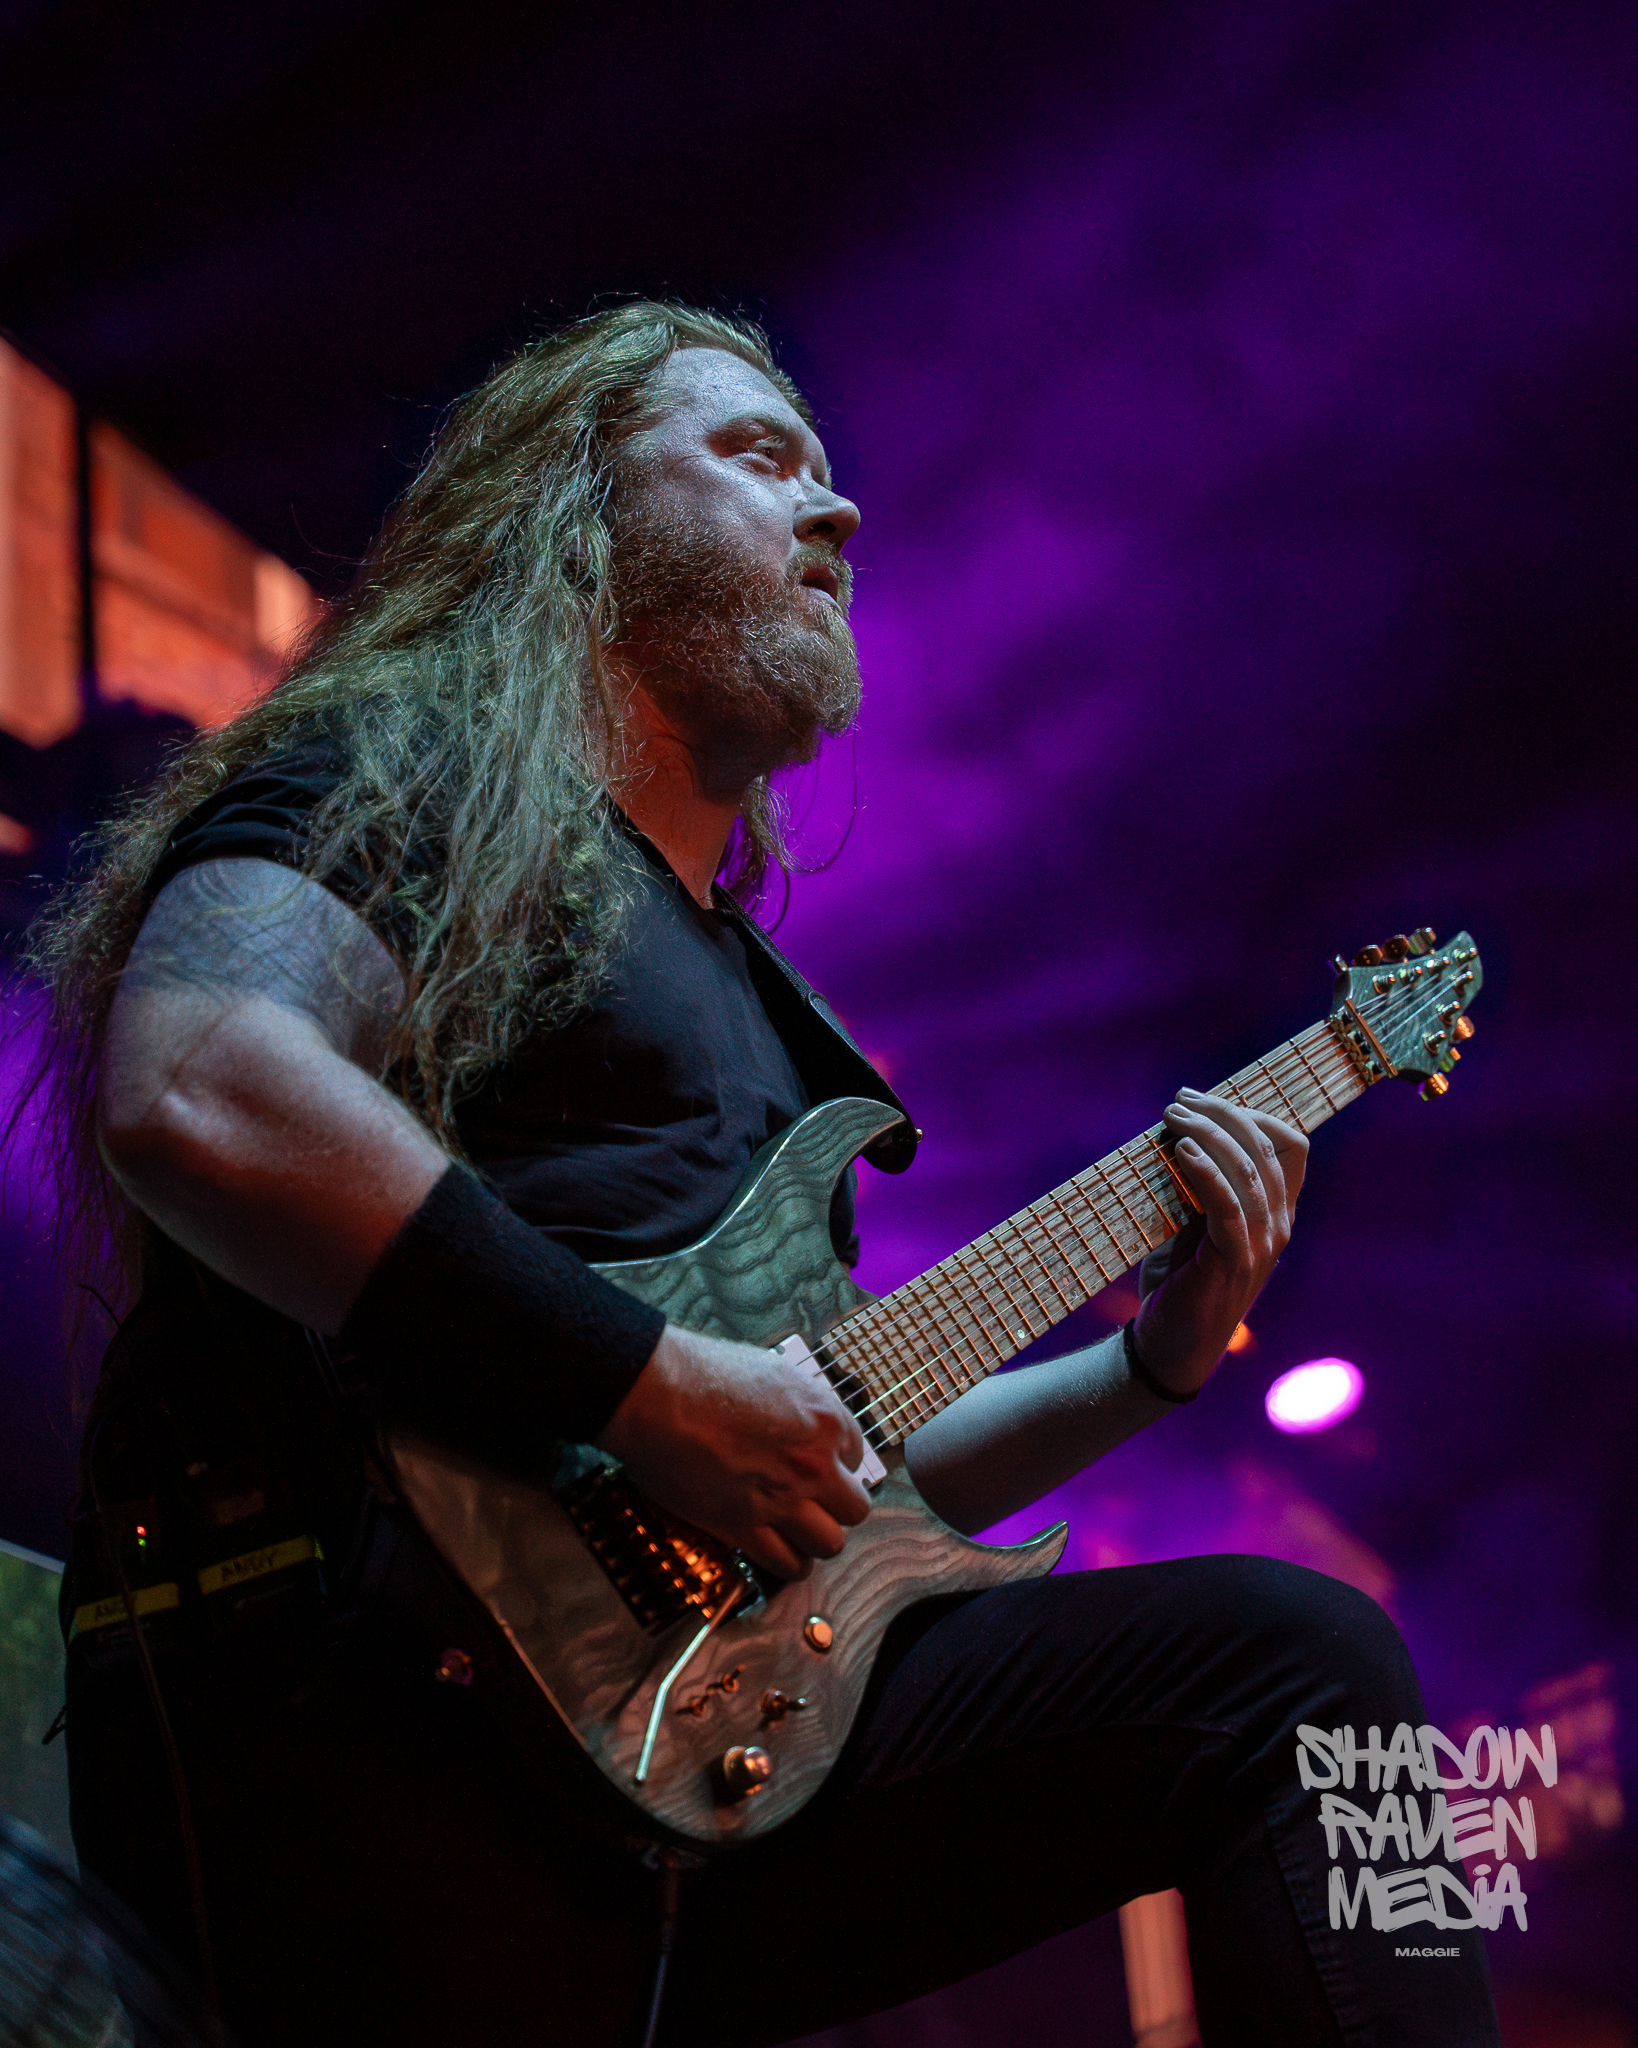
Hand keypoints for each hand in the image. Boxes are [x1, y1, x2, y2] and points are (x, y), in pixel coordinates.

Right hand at [594, 1326, 871, 1577]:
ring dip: (815, 1539)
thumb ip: (800, 1405)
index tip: (816, 1468)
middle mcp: (813, 1463)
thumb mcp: (772, 1372)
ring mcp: (781, 1499)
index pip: (857, 1457)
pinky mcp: (744, 1527)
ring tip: (797, 1532)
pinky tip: (778, 1551)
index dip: (834, 1464)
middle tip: (812, 1502)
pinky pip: (788, 1565)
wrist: (654, 1393)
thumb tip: (804, 1421)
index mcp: (824, 1418)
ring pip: (830, 1544)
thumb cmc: (702, 1372)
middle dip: (834, 1506)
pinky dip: (788, 1564)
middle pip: (854, 1508)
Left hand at [1131, 1089, 1307, 1397]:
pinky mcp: (1234, 1262)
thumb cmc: (1179, 1279)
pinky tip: (1180, 1151)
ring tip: (1172, 1116)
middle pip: (1267, 1148)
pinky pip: (1227, 1205)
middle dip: (1223, 1113)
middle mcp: (1279, 1225)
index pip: (1292, 1145)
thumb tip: (1179, 1128)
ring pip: (1247, 1170)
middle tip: (1179, 1100)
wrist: (1169, 1343)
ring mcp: (1261, 1245)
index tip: (1202, 1097)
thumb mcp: (1195, 1221)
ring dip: (1208, 1134)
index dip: (1253, 1112)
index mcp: (1278, 1212)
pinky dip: (1204, 1172)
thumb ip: (1201, 1183)